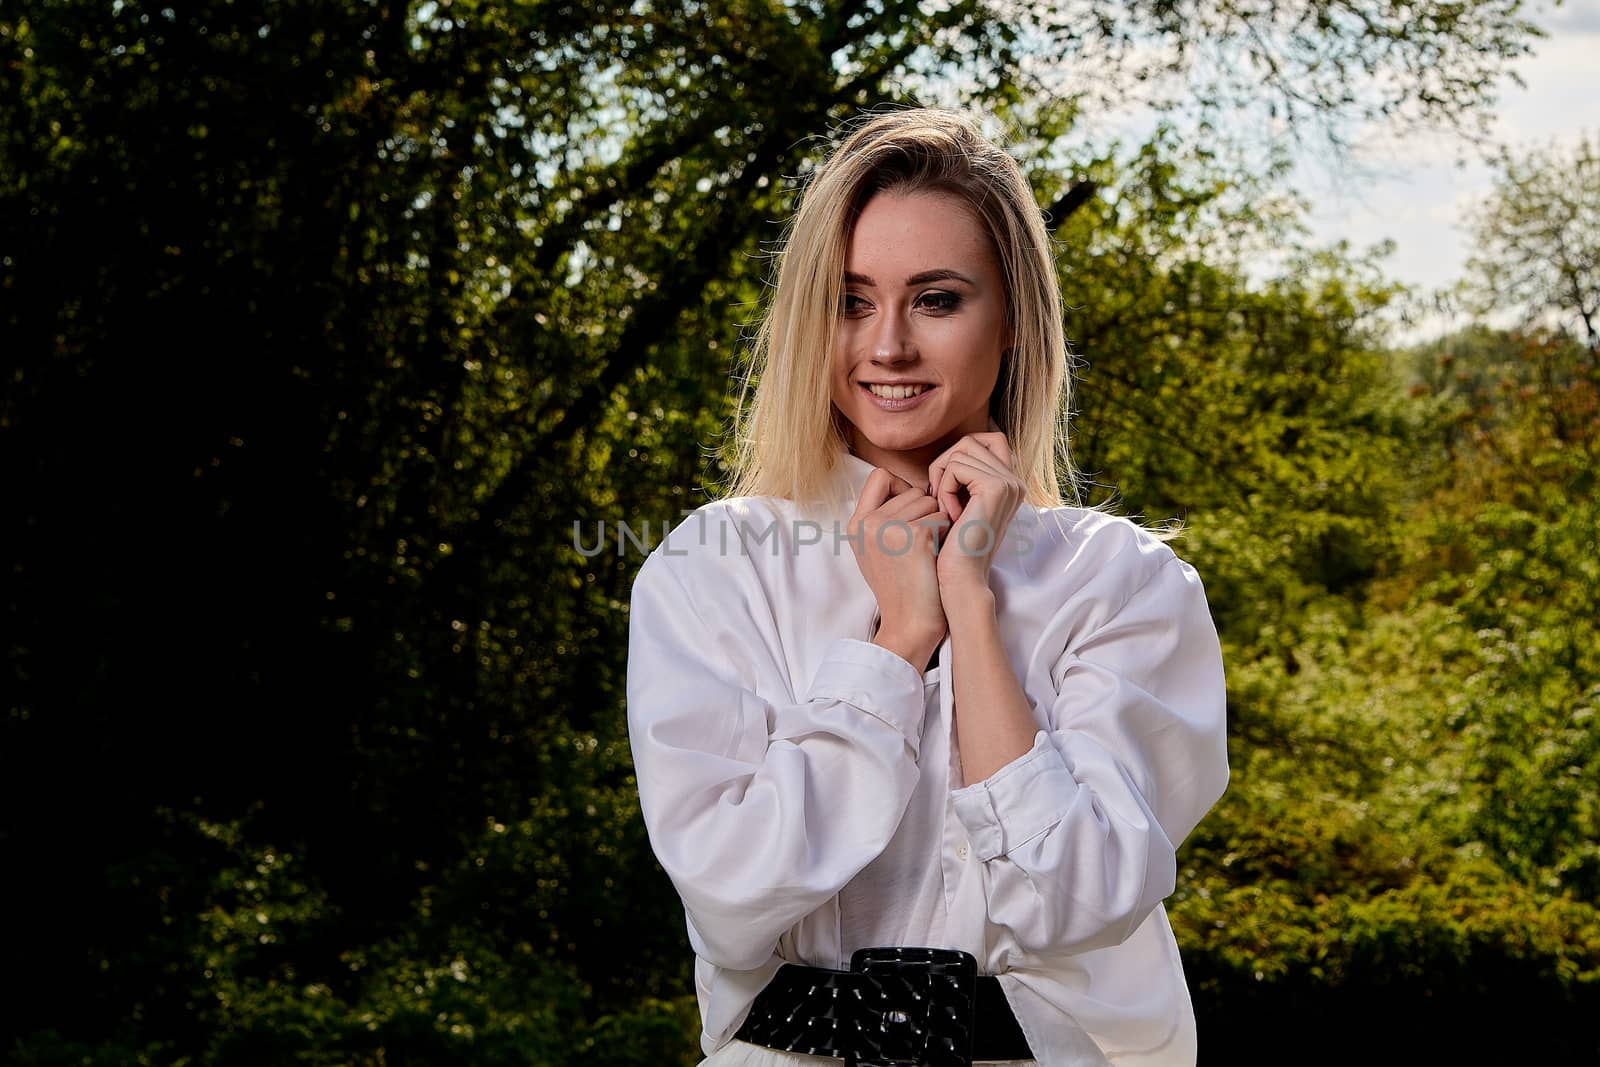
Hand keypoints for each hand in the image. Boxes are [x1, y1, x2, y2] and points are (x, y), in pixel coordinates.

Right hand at [847, 467, 947, 667]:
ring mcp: (887, 528)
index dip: (902, 489)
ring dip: (937, 523)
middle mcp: (866, 522)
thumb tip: (916, 486)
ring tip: (927, 553)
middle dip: (925, 512)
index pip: (880, 476)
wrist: (910, 624)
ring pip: (929, 502)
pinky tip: (936, 556)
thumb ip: (885, 516)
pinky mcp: (912, 536)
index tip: (911, 514)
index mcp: (856, 523)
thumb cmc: (904, 586)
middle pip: (912, 489)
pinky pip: (941, 516)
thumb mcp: (879, 548)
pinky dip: (945, 534)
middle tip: (920, 547)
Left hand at [927, 432, 1022, 595]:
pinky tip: (949, 517)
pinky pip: (956, 466)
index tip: (944, 487)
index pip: (987, 439)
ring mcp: (1009, 483)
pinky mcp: (996, 487)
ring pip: (961, 450)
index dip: (958, 453)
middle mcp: (1015, 481)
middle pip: (971, 441)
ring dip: (942, 478)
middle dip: (944, 463)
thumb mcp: (958, 507)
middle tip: (938, 498)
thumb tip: (947, 454)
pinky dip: (944, 489)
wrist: (961, 580)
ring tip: (944, 510)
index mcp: (1009, 484)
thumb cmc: (952, 549)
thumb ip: (962, 480)